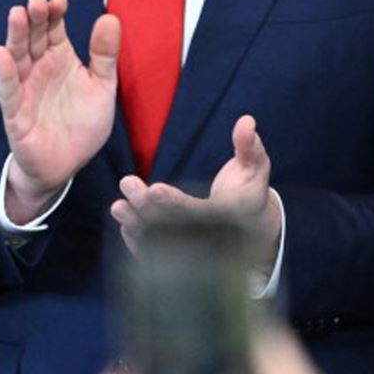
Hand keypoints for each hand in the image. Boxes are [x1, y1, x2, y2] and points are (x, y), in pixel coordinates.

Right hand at [0, 0, 118, 222]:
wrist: (67, 165)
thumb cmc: (81, 124)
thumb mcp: (102, 86)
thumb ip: (105, 55)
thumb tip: (110, 17)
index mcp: (59, 59)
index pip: (53, 29)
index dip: (54, 13)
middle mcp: (38, 69)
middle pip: (32, 38)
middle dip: (34, 18)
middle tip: (36, 0)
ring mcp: (25, 89)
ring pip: (17, 58)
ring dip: (16, 36)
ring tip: (17, 14)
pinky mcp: (15, 113)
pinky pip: (8, 91)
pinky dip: (5, 73)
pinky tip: (1, 54)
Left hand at [111, 115, 280, 273]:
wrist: (248, 225)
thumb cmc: (249, 189)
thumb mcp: (255, 166)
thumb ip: (249, 146)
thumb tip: (246, 121)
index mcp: (226, 216)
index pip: (196, 212)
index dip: (174, 202)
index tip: (154, 188)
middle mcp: (207, 236)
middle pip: (173, 226)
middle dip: (148, 207)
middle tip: (127, 183)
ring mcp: (193, 247)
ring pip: (161, 241)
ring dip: (138, 225)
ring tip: (118, 206)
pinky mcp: (181, 252)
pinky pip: (157, 252)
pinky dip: (139, 241)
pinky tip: (124, 223)